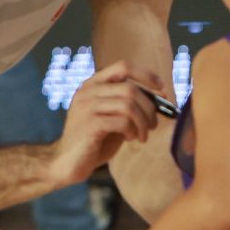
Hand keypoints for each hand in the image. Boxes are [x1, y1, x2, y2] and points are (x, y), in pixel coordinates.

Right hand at [50, 62, 160, 186]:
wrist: (67, 163)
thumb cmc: (93, 140)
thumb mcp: (112, 117)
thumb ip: (128, 104)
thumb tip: (160, 98)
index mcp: (93, 84)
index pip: (123, 66)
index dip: (146, 75)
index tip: (162, 89)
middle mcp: (88, 91)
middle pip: (130, 88)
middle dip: (149, 107)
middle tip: (153, 125)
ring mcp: (86, 106)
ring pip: (128, 105)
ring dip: (142, 122)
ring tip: (142, 135)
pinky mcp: (89, 124)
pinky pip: (122, 121)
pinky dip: (133, 130)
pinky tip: (131, 138)